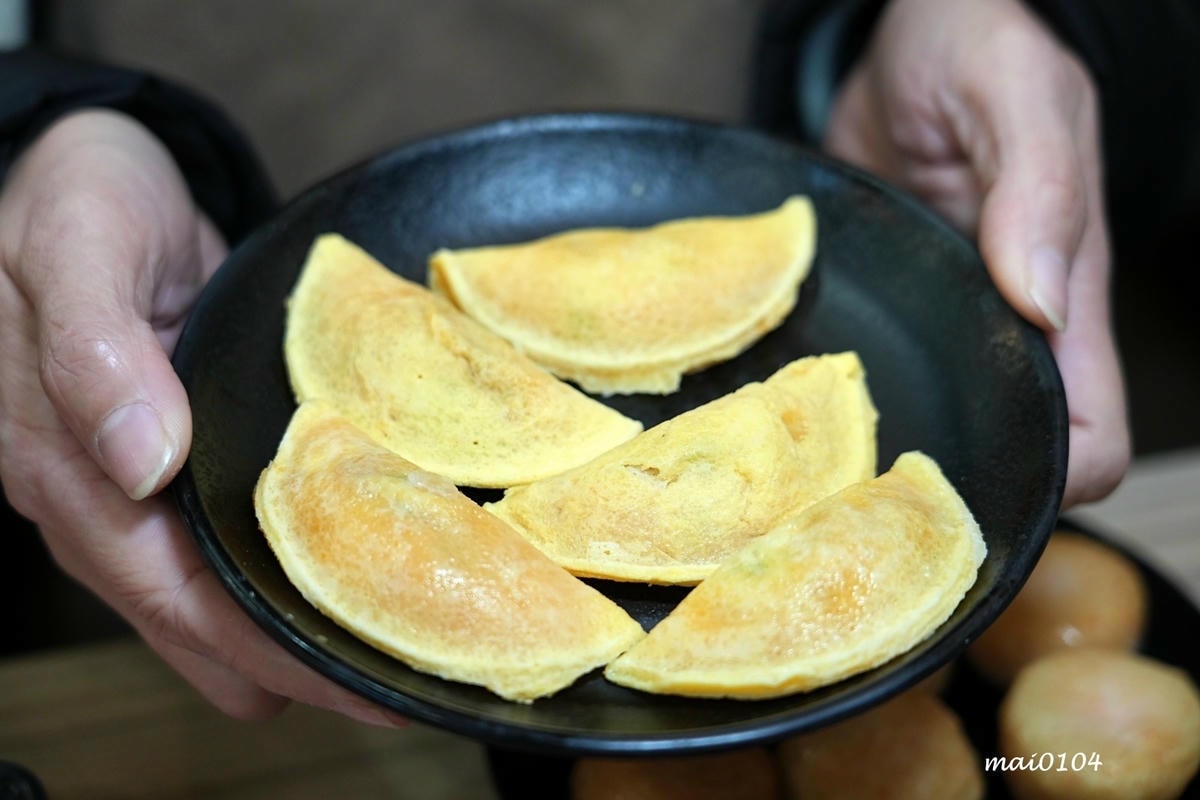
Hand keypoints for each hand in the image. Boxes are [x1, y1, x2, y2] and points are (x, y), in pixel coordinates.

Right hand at [0, 109, 398, 724]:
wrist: (85, 174)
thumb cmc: (76, 197)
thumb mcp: (79, 242)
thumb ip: (95, 343)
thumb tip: (143, 459)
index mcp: (62, 461)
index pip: (168, 591)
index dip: (259, 648)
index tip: (357, 682)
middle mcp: (100, 497)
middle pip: (198, 621)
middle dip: (293, 663)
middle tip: (404, 687)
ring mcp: (138, 491)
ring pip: (214, 600)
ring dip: (296, 632)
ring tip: (394, 657)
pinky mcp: (180, 467)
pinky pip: (231, 545)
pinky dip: (290, 575)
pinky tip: (352, 587)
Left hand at [824, 0, 1128, 506]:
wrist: (909, 36)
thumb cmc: (980, 46)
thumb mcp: (1019, 98)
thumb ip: (1040, 190)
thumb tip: (1040, 301)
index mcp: (1066, 295)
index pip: (1091, 433)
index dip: (1058, 477)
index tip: (983, 488)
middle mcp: (1007, 325)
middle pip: (1008, 448)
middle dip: (957, 486)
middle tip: (869, 502)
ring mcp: (944, 319)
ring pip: (937, 418)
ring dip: (889, 449)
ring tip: (818, 469)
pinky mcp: (890, 303)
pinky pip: (874, 371)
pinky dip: (842, 398)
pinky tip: (797, 410)